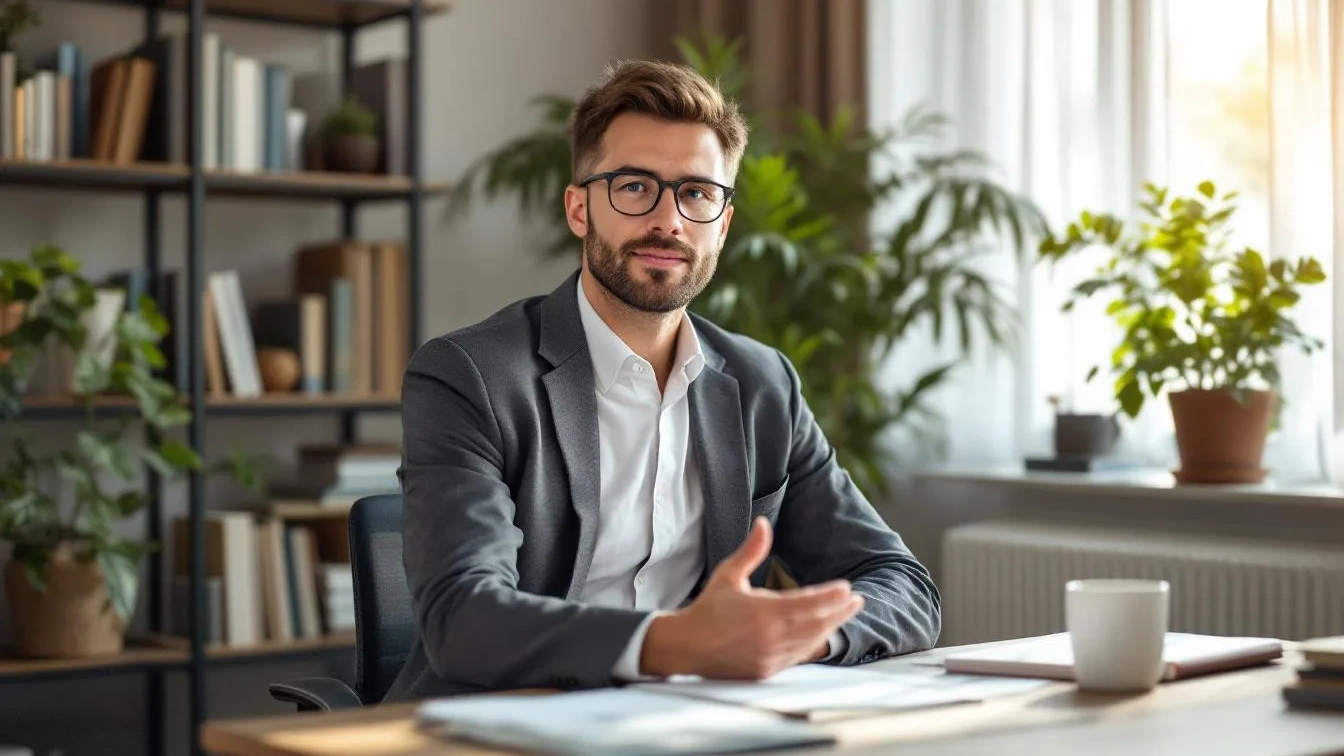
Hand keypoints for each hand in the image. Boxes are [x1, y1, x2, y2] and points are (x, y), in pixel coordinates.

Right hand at [640, 516, 862, 679]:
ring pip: (810, 641)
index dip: (831, 596)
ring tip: (844, 614)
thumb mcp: (728, 574)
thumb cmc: (709, 608)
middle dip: (840, 612)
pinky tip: (821, 634)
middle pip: (817, 623)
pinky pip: (798, 656)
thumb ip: (751, 551)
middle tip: (857, 601)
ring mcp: (770, 656)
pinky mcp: (767, 670)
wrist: (687, 646)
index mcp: (763, 612)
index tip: (847, 588)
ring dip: (830, 627)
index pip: (809, 603)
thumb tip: (763, 524)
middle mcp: (770, 637)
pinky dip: (812, 644)